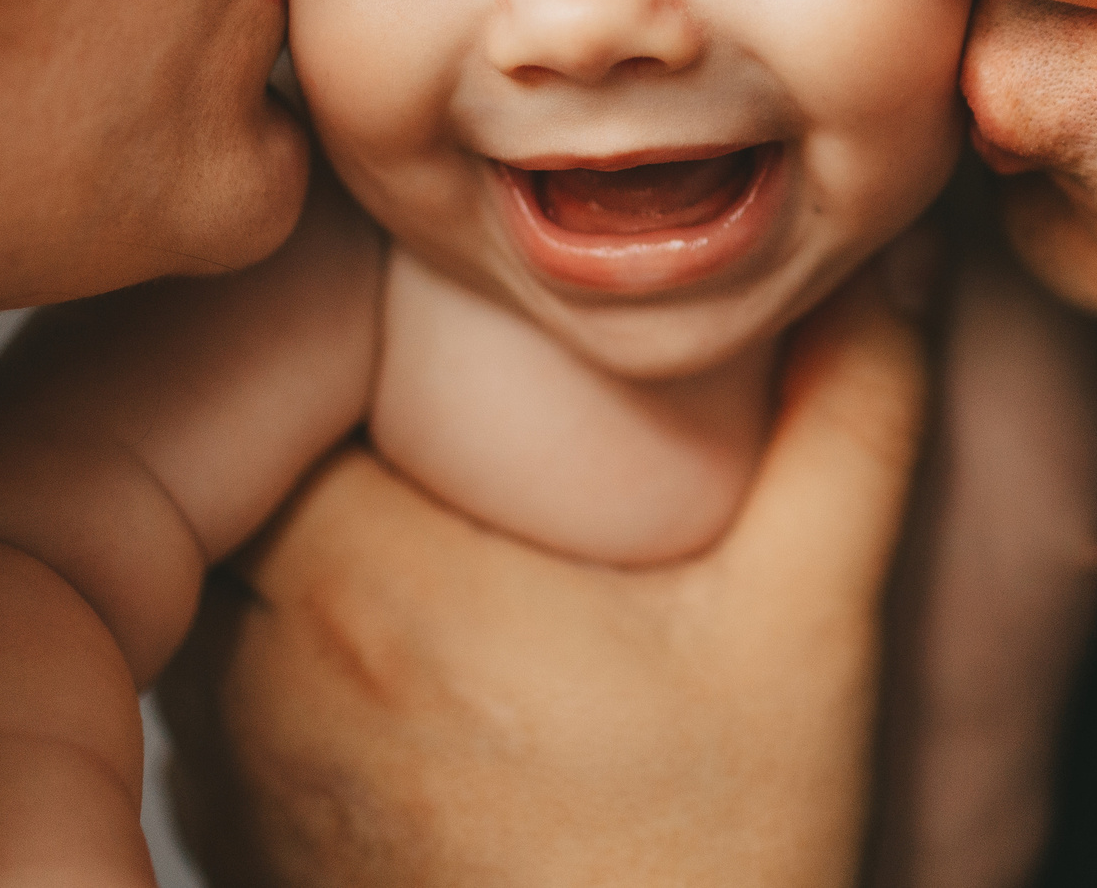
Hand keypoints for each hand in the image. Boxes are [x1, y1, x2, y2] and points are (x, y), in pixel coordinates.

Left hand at [154, 257, 930, 886]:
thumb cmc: (712, 864)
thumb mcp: (811, 625)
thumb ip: (855, 421)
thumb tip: (888, 269)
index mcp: (375, 580)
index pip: (275, 363)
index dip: (335, 312)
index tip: (419, 302)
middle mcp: (264, 667)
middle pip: (228, 455)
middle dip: (306, 400)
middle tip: (410, 371)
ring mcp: (234, 762)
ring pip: (209, 564)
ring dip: (277, 510)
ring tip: (396, 477)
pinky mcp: (240, 833)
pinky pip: (211, 670)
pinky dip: (271, 623)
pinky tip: (378, 622)